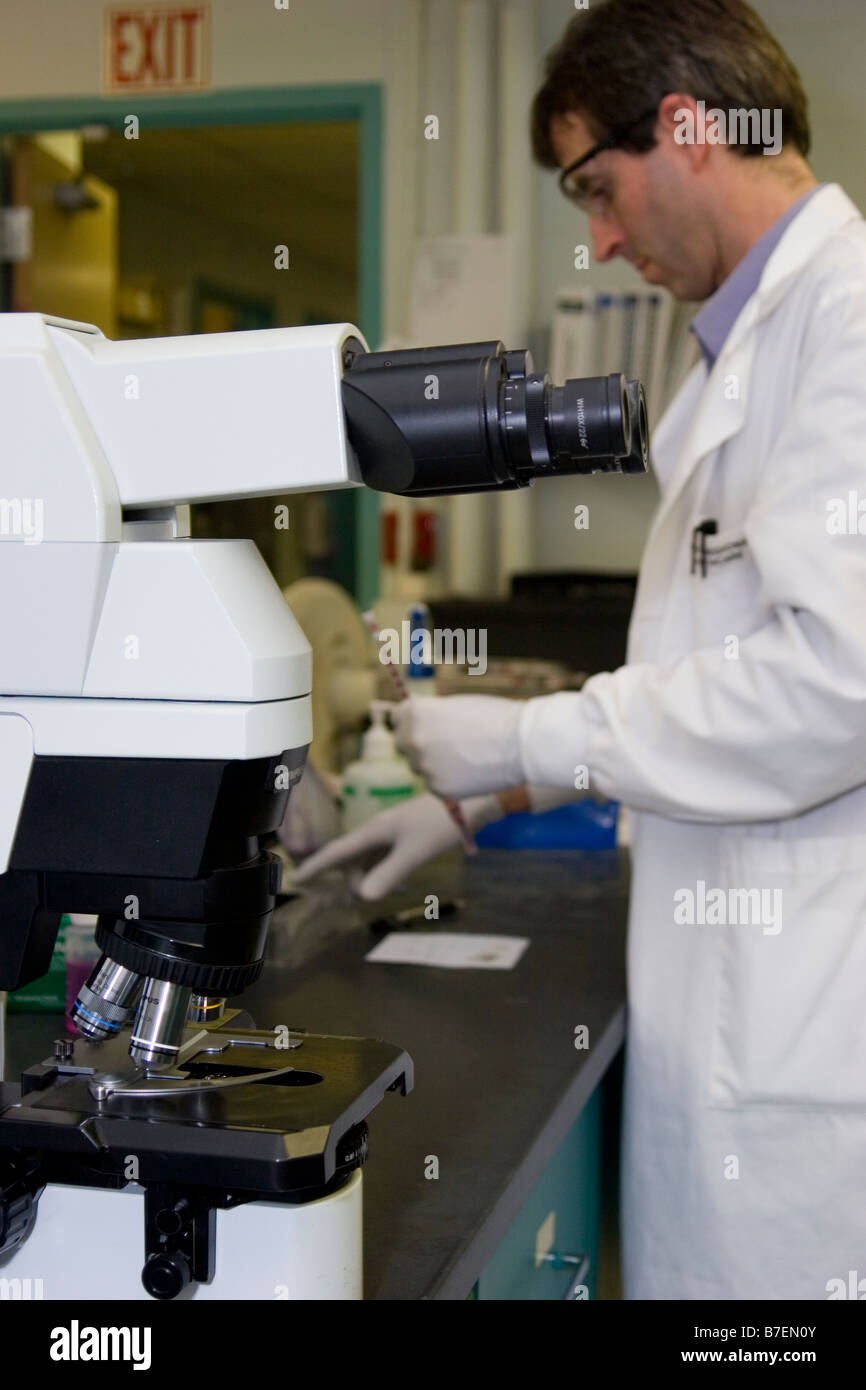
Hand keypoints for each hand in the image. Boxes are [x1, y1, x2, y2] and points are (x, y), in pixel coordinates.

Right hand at [289, 792, 502, 900]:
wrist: (471, 802)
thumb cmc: (440, 824)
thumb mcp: (414, 853)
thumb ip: (388, 875)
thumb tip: (363, 897)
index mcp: (373, 831)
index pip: (335, 852)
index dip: (315, 868)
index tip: (295, 882)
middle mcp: (377, 831)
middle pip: (351, 861)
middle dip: (355, 881)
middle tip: (368, 899)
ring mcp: (390, 833)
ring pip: (368, 861)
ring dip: (373, 879)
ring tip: (394, 890)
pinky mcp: (404, 836)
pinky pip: (383, 858)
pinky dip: (386, 873)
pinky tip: (400, 883)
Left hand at [391, 695, 524, 798]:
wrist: (521, 744)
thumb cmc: (494, 716)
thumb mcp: (455, 704)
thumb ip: (430, 714)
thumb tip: (414, 719)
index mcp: (415, 713)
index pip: (397, 718)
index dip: (412, 721)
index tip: (425, 726)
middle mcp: (413, 739)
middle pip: (402, 744)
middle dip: (418, 744)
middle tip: (444, 744)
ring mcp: (424, 766)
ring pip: (419, 767)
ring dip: (433, 763)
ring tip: (463, 757)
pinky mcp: (437, 788)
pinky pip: (434, 784)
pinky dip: (447, 779)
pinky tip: (469, 771)